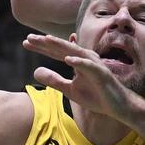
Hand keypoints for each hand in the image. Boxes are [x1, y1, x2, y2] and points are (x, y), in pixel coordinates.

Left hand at [24, 34, 139, 121]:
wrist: (118, 107)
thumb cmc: (96, 96)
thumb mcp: (69, 89)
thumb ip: (54, 80)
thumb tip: (35, 71)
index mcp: (77, 62)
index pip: (56, 52)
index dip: (42, 47)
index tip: (26, 42)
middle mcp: (85, 59)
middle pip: (63, 48)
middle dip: (46, 42)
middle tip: (29, 38)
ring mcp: (94, 65)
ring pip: (75, 52)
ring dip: (61, 46)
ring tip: (46, 40)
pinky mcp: (102, 74)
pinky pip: (89, 67)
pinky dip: (79, 62)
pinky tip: (68, 59)